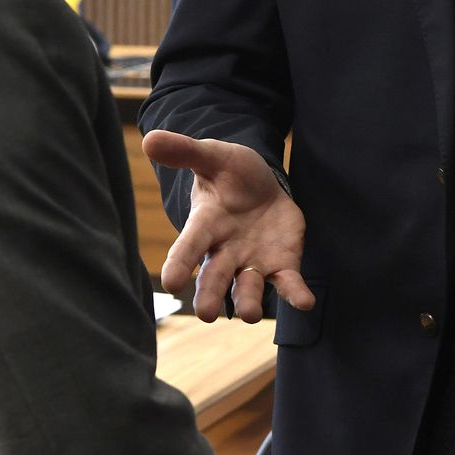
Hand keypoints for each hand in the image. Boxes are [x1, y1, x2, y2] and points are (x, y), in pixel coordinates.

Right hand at [142, 129, 314, 322]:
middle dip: (211, 294)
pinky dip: (294, 293)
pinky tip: (304, 302)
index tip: (169, 282)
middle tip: (206, 313)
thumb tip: (149, 139)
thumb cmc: (229, 173)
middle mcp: (225, 251)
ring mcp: (252, 262)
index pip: (188, 246)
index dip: (179, 263)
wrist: (261, 185)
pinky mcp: (280, 265)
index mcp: (205, 225)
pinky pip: (286, 282)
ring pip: (248, 287)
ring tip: (250, 314)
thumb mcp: (211, 156)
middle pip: (214, 276)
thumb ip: (185, 151)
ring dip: (249, 301)